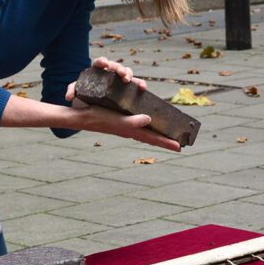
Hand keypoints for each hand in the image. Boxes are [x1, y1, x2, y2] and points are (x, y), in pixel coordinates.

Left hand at [64, 56, 146, 102]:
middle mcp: (109, 72)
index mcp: (96, 70)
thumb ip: (72, 90)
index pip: (99, 63)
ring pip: (126, 72)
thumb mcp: (77, 92)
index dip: (102, 61)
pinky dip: (139, 84)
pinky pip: (134, 83)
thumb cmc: (83, 95)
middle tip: (122, 74)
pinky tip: (143, 88)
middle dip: (119, 68)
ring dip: (130, 74)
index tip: (104, 64)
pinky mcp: (125, 87)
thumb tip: (69, 96)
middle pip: (115, 66)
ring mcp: (118, 79)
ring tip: (131, 80)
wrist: (90, 105)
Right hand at [65, 58, 179, 151]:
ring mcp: (126, 126)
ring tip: (167, 135)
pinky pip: (138, 125)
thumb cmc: (99, 118)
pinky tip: (148, 122)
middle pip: (152, 137)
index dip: (166, 142)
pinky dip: (147, 126)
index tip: (180, 147)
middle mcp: (131, 130)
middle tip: (178, 143)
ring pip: (146, 132)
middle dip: (164, 140)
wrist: (83, 117)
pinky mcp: (121, 120)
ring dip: (157, 134)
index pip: (153, 138)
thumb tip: (149, 119)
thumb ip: (132, 121)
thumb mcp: (117, 120)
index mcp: (132, 131)